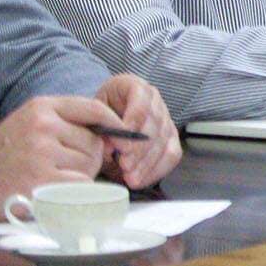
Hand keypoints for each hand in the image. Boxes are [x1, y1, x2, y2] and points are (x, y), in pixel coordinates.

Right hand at [0, 95, 119, 220]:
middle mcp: (43, 126)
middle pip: (95, 142)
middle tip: (66, 166)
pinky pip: (81, 184)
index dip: (114, 123)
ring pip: (89, 164)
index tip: (123, 136)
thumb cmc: (5, 153)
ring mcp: (42, 154)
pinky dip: (76, 191)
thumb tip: (111, 133)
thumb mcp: (30, 122)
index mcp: (42, 107)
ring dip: (81, 175)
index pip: (94, 108)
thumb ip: (66, 121)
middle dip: (90, 157)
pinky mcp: (42, 181)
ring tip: (54, 177)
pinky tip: (56, 190)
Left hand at [95, 74, 181, 189]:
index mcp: (133, 86)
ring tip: (130, 178)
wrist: (104, 120)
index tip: (120, 144)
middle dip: (139, 148)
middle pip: (154, 124)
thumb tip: (109, 148)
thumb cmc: (96, 116)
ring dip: (146, 163)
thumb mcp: (93, 116)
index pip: (141, 101)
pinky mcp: (171, 137)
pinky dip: (157, 170)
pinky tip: (141, 180)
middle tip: (124, 166)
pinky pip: (172, 154)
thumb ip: (100, 129)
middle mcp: (154, 100)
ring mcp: (166, 118)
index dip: (133, 123)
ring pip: (163, 142)